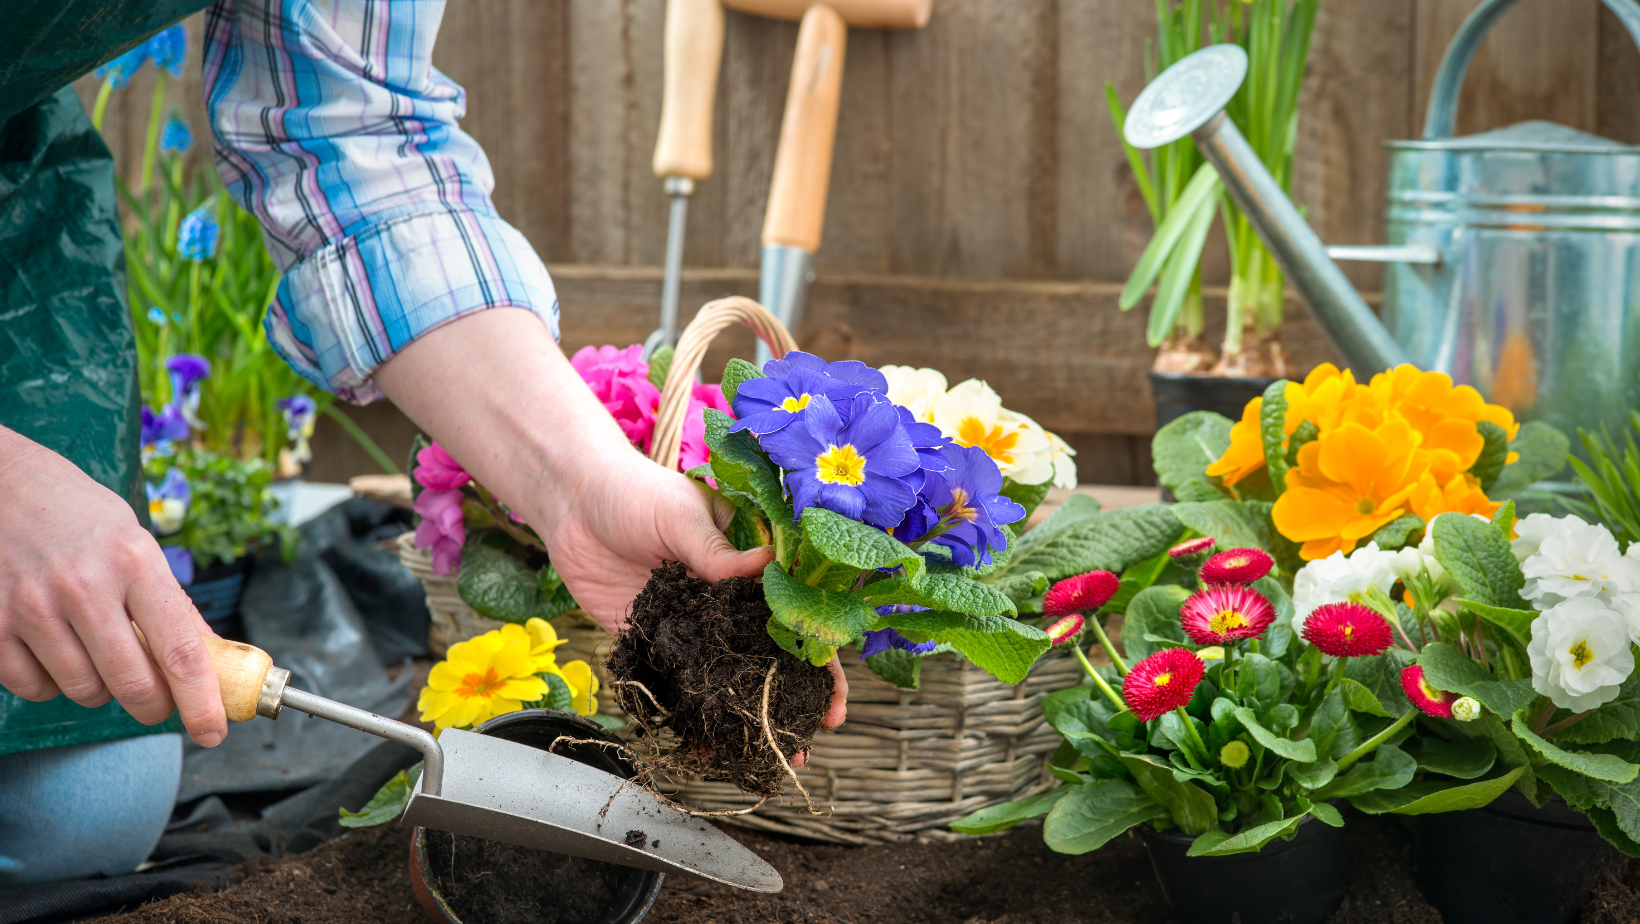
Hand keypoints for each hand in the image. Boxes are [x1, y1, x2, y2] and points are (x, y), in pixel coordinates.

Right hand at [0, 427, 226, 745]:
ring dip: (100, 689)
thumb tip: (212, 658)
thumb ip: (170, 602)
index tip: (214, 731)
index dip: (202, 701)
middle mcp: (84, 586)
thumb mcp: (135, 542)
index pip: (181, 651)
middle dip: (153, 706)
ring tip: (96, 651)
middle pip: (134, 684)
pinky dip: (50, 683)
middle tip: (156, 703)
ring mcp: (32, 607)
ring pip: (84, 691)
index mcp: (134, 561)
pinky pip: (34, 688)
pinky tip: (54, 648)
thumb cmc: (76, 512)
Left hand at [529, 450, 848, 734]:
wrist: (570, 503)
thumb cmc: (633, 492)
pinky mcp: (653, 640)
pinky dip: (690, 714)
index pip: (794, 609)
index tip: (833, 690)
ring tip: (765, 755)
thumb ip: (715, 552)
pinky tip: (705, 746)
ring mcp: (693, 623)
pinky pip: (677, 682)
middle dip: (794, 695)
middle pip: (770, 652)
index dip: (818, 649)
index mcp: (748, 561)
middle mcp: (727, 598)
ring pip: (727, 675)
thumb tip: (767, 566)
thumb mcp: (679, 516)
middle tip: (812, 734)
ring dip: (746, 713)